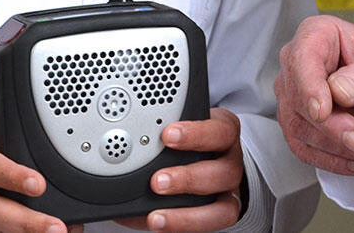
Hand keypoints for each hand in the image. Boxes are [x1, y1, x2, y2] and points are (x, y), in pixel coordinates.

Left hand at [114, 107, 243, 231]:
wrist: (208, 160)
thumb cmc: (191, 143)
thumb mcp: (182, 130)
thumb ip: (162, 139)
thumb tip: (122, 154)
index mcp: (223, 134)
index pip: (220, 131)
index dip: (196, 134)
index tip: (167, 135)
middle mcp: (231, 163)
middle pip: (225, 171)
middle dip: (188, 178)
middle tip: (157, 181)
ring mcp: (229, 191)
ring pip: (224, 207)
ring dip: (186, 213)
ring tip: (156, 215)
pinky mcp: (223, 212)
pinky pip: (212, 225)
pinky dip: (184, 225)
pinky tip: (159, 223)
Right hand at [274, 15, 353, 175]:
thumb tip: (338, 90)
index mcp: (318, 34)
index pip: (302, 60)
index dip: (309, 89)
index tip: (323, 112)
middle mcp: (299, 63)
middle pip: (299, 101)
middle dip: (333, 128)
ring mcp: (295, 95)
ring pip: (299, 129)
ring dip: (336, 148)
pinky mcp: (299, 123)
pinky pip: (303, 148)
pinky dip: (330, 161)